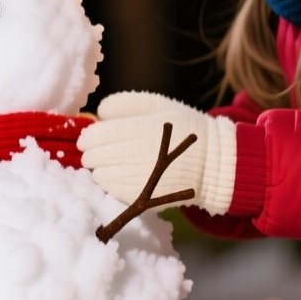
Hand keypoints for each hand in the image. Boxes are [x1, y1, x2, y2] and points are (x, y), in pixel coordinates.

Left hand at [76, 91, 238, 214]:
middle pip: (95, 156)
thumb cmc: (182, 129)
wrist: (213, 162)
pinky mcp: (144, 195)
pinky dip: (107, 181)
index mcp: (141, 129)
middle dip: (91, 153)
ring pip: (99, 174)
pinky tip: (114, 175)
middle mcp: (139, 154)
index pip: (97, 135)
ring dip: (98, 167)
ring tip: (106, 163)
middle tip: (95, 151)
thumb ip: (126, 104)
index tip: (88, 138)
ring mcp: (140, 177)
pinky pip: (111, 189)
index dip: (87, 137)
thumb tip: (99, 112)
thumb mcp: (158, 105)